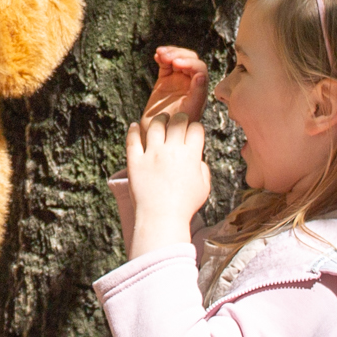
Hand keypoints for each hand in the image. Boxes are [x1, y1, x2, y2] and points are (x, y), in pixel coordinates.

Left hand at [127, 114, 209, 259]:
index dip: (195, 127)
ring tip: (161, 120)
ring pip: (154, 125)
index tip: (193, 130)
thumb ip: (203, 168)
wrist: (161, 218)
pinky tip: (134, 126)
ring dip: (159, 119)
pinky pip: (132, 140)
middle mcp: (171, 151)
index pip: (196, 128)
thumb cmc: (184, 206)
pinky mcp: (135, 161)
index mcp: (191, 156)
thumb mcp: (204, 187)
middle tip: (179, 120)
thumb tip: (197, 158)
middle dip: (180, 118)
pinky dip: (133, 130)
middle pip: (177, 122)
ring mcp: (151, 154)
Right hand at [142, 46, 207, 128]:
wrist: (159, 138)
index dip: (189, 63)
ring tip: (160, 54)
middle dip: (179, 54)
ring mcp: (178, 82)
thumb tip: (201, 76)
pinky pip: (166, 65)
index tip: (176, 63)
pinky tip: (156, 55)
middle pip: (190, 60)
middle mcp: (191, 84)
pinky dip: (162, 57)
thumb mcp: (189, 113)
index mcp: (200, 91)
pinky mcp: (165, 81)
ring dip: (170, 53)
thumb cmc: (176, 130)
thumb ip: (197, 95)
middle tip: (166, 57)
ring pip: (178, 59)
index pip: (200, 69)